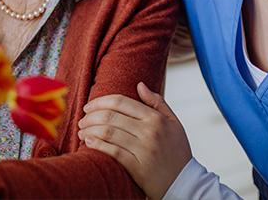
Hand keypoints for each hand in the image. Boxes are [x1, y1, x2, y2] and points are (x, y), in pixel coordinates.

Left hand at [78, 82, 191, 199]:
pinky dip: (97, 145)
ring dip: (90, 130)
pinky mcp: (138, 167)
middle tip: (82, 119)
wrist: (186, 183)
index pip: (121, 102)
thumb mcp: (173, 122)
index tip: (89, 106)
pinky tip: (88, 142)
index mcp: (155, 118)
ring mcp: (143, 149)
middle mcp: (149, 131)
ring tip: (82, 131)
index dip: (101, 102)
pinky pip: (112, 152)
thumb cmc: (177, 151)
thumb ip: (157, 102)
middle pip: (111, 116)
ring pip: (109, 133)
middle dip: (91, 116)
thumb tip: (140, 85)